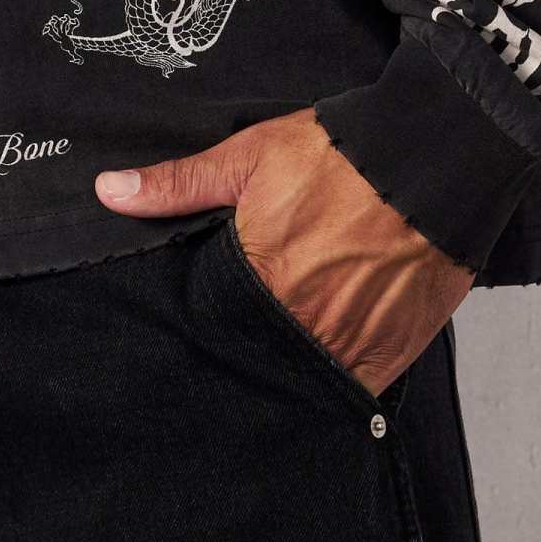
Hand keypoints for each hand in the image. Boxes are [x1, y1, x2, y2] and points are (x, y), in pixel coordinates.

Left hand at [95, 107, 472, 395]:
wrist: (431, 158)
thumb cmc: (340, 154)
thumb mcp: (249, 156)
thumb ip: (178, 184)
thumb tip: (109, 193)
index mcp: (258, 277)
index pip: (214, 324)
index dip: (212, 320)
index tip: (213, 315)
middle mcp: (301, 322)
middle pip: (259, 354)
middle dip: (252, 345)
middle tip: (260, 323)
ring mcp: (349, 343)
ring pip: (305, 377)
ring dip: (296, 363)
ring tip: (299, 338)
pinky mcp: (393, 354)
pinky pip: (355, 387)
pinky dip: (343, 376)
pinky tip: (336, 352)